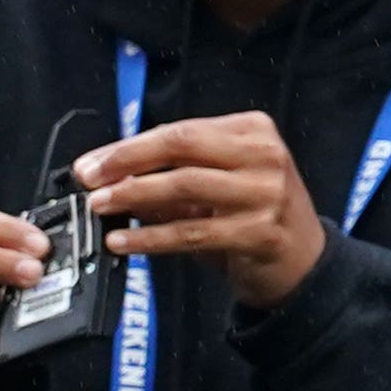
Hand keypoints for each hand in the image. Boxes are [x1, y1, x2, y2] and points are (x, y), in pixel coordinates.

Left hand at [79, 111, 328, 312]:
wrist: (302, 259)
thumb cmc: (252, 214)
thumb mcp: (216, 184)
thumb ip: (170, 175)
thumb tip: (109, 176)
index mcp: (253, 131)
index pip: (181, 131)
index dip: (129, 147)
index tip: (91, 163)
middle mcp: (265, 155)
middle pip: (182, 147)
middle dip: (127, 162)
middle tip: (89, 179)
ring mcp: (266, 193)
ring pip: (185, 185)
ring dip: (134, 195)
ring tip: (99, 206)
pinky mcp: (259, 232)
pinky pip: (191, 232)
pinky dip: (150, 237)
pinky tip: (122, 240)